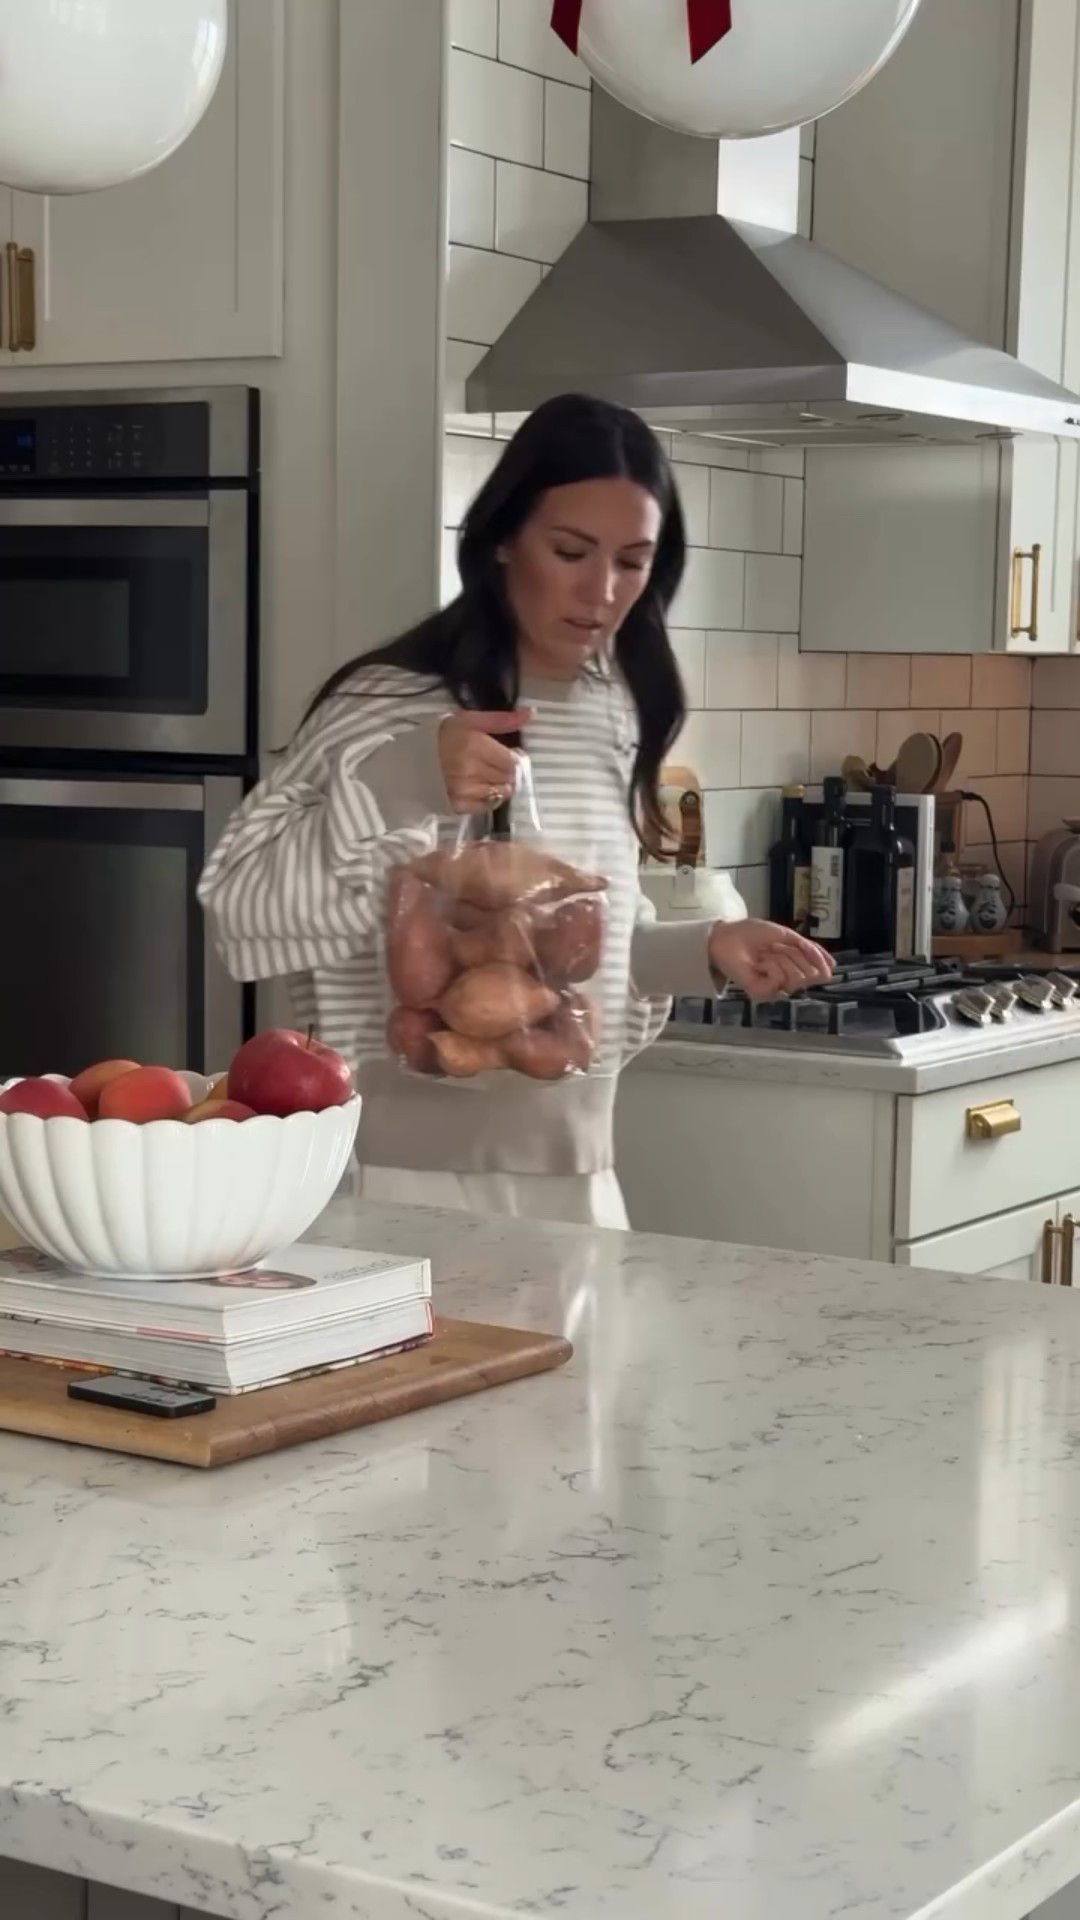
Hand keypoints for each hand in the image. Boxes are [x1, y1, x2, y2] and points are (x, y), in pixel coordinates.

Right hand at [438, 709, 533, 815]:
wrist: (409, 761)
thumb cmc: (441, 737)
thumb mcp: (468, 720)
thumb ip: (501, 720)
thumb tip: (531, 714)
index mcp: (474, 745)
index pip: (513, 761)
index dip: (514, 759)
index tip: (507, 754)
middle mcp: (470, 770)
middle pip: (509, 778)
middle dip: (507, 772)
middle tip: (493, 764)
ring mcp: (464, 791)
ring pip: (500, 793)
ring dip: (498, 785)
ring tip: (483, 775)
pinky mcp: (458, 806)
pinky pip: (487, 806)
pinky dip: (486, 798)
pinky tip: (476, 787)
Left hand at [708, 918, 833, 1001]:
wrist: (727, 935)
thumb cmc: (753, 934)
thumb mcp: (788, 936)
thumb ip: (810, 950)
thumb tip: (832, 967)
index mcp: (793, 968)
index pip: (817, 968)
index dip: (810, 954)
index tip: (792, 943)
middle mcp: (786, 982)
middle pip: (808, 973)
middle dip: (792, 955)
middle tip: (773, 949)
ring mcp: (774, 989)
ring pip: (796, 977)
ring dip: (780, 958)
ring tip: (763, 955)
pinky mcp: (761, 993)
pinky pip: (780, 978)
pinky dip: (770, 965)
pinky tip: (758, 963)